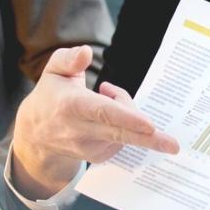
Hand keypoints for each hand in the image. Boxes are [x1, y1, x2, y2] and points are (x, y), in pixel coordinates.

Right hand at [9, 46, 178, 199]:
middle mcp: (80, 131)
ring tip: (108, 97)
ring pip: (124, 132)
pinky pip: (122, 140)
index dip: (128, 118)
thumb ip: (69, 59)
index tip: (149, 125)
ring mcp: (88, 148)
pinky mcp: (96, 157)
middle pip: (120, 134)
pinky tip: (109, 116)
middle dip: (149, 139)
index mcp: (71, 106)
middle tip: (173, 144)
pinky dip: (124, 127)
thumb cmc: (50, 95)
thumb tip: (86, 52)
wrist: (35, 134)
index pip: (103, 113)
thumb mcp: (53, 71)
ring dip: (129, 114)